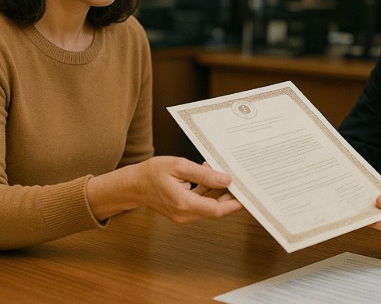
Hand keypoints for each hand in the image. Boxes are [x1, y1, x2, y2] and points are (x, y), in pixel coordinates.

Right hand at [86, 156, 241, 221]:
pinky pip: (201, 203)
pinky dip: (208, 191)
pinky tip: (208, 175)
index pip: (217, 209)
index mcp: (184, 203)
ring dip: (218, 191)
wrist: (132, 185)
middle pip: (216, 208)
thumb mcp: (179, 166)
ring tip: (222, 171)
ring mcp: (183, 214)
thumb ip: (204, 175)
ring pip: (209, 205)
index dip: (235, 203)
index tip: (248, 195)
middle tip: (242, 180)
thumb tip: (226, 180)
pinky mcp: (183, 211)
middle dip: (230, 195)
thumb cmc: (151, 173)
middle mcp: (185, 214)